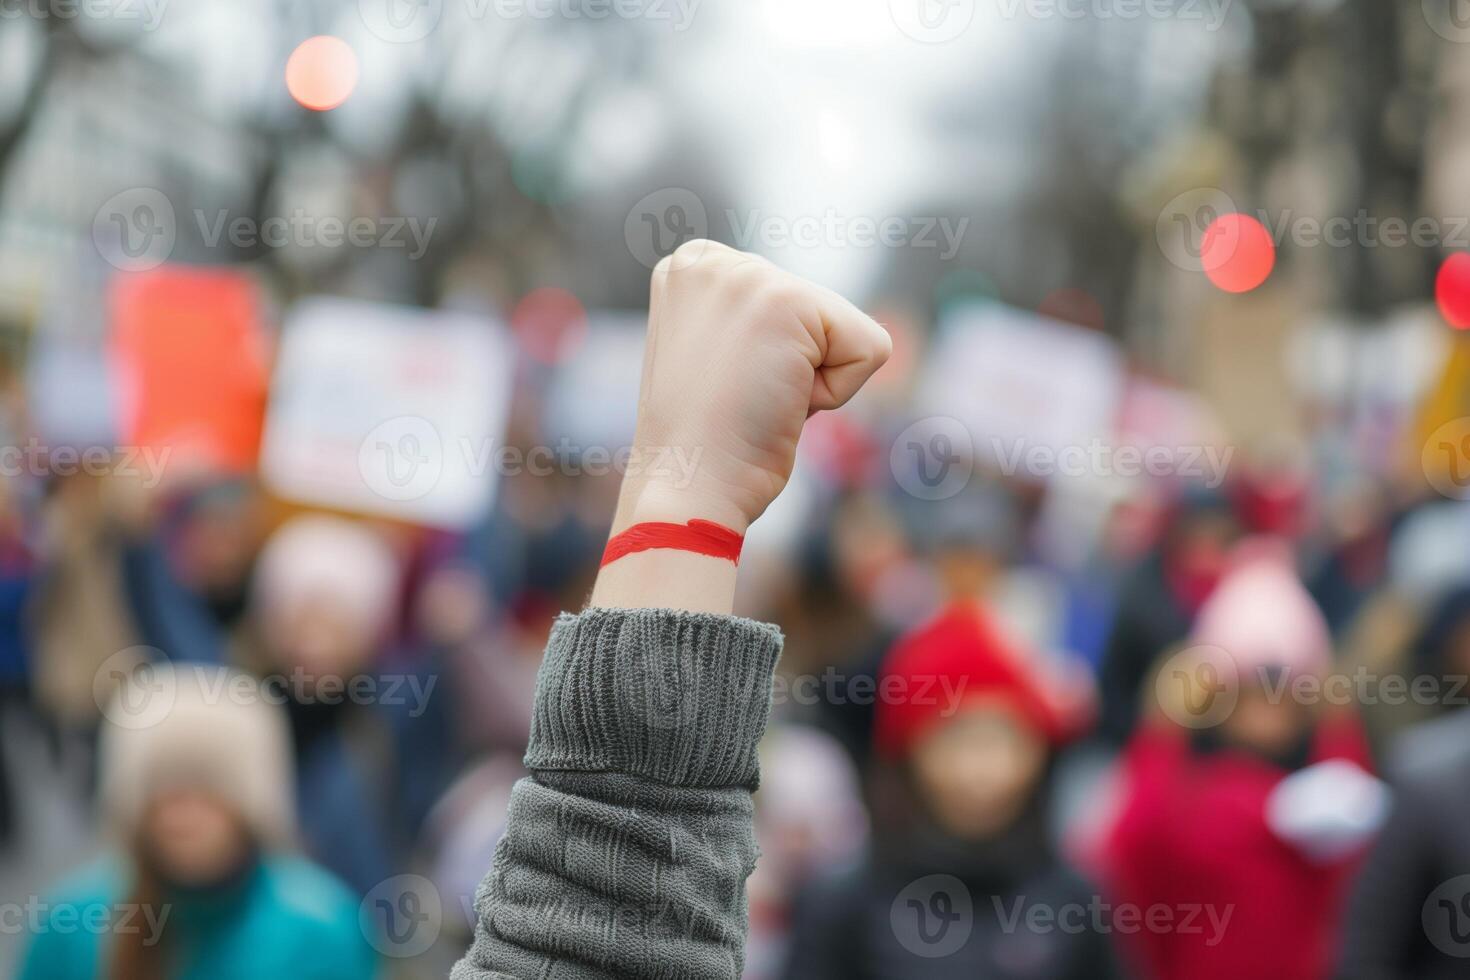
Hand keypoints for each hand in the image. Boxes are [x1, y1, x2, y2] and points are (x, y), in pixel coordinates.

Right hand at [595, 241, 890, 612]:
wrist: (688, 486)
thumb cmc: (704, 445)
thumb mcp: (716, 359)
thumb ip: (751, 325)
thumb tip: (800, 332)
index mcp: (689, 269)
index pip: (786, 304)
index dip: (772, 361)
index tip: (725, 389)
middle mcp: (710, 260)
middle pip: (817, 312)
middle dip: (795, 368)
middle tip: (742, 401)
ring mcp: (747, 276)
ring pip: (843, 331)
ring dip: (813, 382)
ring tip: (757, 402)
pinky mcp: (790, 303)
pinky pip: (870, 348)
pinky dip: (838, 394)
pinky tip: (781, 403)